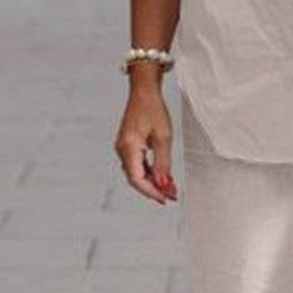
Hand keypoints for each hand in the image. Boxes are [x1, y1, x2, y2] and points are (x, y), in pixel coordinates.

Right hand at [114, 84, 177, 204]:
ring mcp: (123, 148)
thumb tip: (164, 184)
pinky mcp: (127, 146)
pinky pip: (136, 165)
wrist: (144, 93)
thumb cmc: (153, 110)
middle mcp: (122, 149)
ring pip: (136, 173)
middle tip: (171, 195)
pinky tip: (162, 176)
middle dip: (154, 189)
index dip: (151, 191)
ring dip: (153, 181)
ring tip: (170, 187)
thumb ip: (163, 163)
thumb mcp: (163, 138)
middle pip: (136, 178)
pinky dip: (149, 172)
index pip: (137, 178)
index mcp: (129, 147)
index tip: (164, 198)